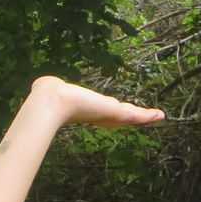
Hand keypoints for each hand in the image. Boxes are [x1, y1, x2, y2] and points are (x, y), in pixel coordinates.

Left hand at [31, 76, 164, 129]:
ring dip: (143, 116)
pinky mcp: (114, 113)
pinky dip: (147, 116)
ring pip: (129, 116)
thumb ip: (49, 86)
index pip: (102, 110)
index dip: (110, 111)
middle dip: (130, 115)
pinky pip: (135, 115)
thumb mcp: (51, 87)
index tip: (117, 112)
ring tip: (157, 116)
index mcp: (86, 107)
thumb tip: (41, 84)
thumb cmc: (48, 94)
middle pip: (117, 115)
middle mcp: (97, 113)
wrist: (53, 101)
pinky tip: (160, 115)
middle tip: (143, 116)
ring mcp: (106, 114)